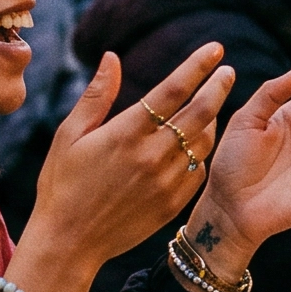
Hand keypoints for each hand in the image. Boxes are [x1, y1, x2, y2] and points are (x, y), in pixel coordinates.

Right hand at [9, 46, 233, 291]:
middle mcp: (151, 155)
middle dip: (218, 87)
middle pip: (200, 112)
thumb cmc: (62, 184)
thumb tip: (112, 57)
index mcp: (126, 133)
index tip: (214, 49)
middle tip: (227, 70)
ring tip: (211, 104)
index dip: (197, 66)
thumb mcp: (70, 135)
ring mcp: (166, 181)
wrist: (69, 243)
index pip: (173, 90)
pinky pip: (198, 170)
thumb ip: (97, 95)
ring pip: (203, 141)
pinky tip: (194, 144)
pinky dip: (200, 152)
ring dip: (212, 119)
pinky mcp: (173, 203)